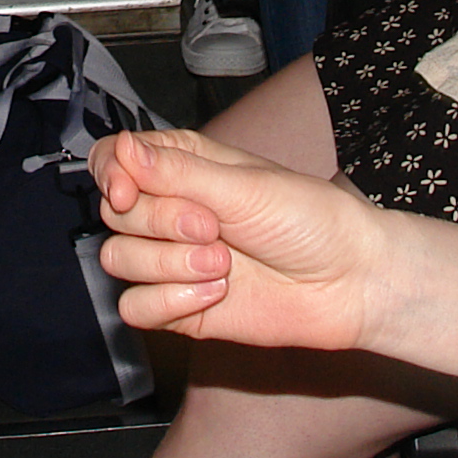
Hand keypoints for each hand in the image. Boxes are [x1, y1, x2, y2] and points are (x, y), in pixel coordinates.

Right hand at [92, 128, 394, 351]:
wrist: (348, 283)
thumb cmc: (312, 220)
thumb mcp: (245, 187)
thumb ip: (178, 172)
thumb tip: (123, 149)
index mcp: (182, 166)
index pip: (112, 159)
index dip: (109, 175)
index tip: (128, 192)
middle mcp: (170, 210)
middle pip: (113, 215)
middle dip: (161, 224)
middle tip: (213, 229)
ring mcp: (171, 260)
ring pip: (118, 261)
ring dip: (169, 266)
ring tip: (223, 265)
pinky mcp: (177, 307)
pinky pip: (134, 308)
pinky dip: (169, 303)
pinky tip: (213, 295)